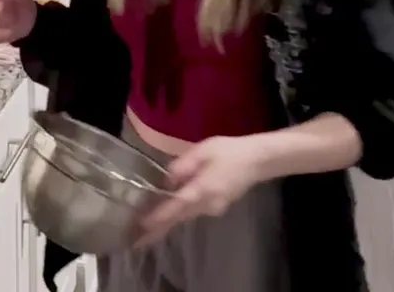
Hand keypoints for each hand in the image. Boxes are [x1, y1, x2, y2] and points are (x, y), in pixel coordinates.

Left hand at [135, 135, 265, 245]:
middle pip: (177, 218)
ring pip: (185, 217)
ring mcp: (213, 209)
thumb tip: (165, 181)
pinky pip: (193, 212)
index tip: (142, 227)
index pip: (176, 206)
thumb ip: (181, 166)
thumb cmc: (229, 151)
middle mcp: (207, 205)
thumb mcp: (202, 151)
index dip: (158, 217)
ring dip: (166, 223)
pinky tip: (168, 213)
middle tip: (136, 242)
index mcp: (202, 189)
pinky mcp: (216, 207)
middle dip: (157, 230)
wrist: (257, 160)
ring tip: (145, 231)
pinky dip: (178, 214)